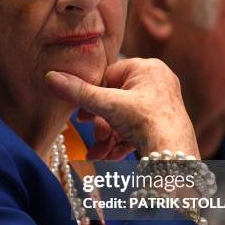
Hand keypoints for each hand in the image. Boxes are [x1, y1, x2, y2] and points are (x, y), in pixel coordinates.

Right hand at [46, 58, 199, 158]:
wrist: (174, 155)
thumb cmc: (146, 122)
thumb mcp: (108, 106)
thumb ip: (78, 92)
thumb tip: (50, 76)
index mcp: (147, 68)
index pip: (109, 76)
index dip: (93, 97)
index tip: (82, 116)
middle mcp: (157, 81)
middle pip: (115, 99)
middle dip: (101, 123)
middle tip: (95, 136)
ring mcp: (162, 103)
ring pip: (124, 118)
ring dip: (108, 137)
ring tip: (99, 153)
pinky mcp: (163, 123)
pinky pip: (136, 129)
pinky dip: (121, 142)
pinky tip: (110, 156)